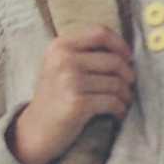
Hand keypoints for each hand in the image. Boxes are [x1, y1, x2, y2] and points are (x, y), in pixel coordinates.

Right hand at [8, 22, 134, 163]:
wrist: (34, 130)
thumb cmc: (55, 97)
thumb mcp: (61, 66)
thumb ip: (85, 53)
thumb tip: (126, 52)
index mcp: (60, 46)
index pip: (100, 33)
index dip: (120, 44)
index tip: (128, 58)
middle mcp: (63, 60)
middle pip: (114, 60)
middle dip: (128, 75)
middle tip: (128, 86)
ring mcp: (70, 81)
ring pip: (116, 83)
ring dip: (125, 95)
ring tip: (123, 101)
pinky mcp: (77, 103)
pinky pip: (113, 101)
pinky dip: (120, 109)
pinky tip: (118, 114)